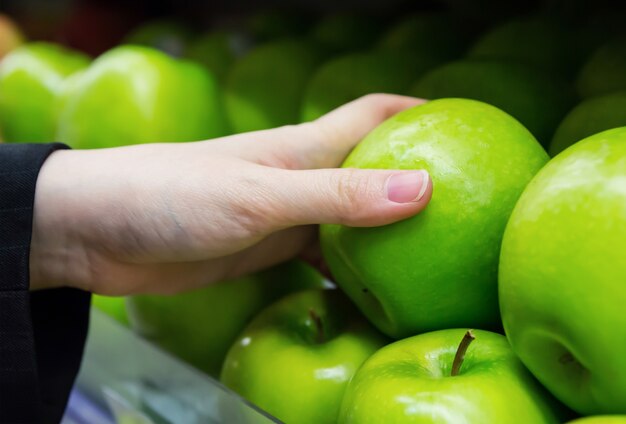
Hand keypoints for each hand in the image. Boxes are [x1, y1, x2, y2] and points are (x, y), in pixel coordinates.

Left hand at [29, 94, 431, 294]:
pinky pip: (321, 257)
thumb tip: (424, 188)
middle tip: (465, 208)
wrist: (97, 229)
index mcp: (304, 148)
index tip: (467, 127)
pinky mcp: (264, 249)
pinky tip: (372, 292)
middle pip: (372, 170)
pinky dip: (349, 271)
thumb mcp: (261, 197)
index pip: (374, 116)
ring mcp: (284, 214)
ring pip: (350, 219)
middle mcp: (301, 177)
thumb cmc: (172, 196)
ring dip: (386, 234)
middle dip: (415, 181)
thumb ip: (338, 196)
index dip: (420, 114)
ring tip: (431, 257)